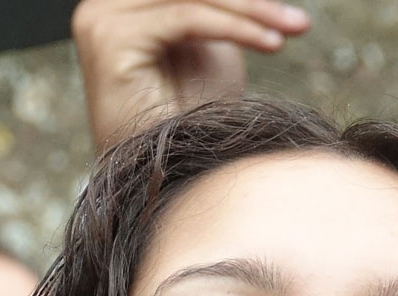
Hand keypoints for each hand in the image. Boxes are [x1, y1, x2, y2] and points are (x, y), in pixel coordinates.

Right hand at [71, 0, 309, 152]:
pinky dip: (236, 27)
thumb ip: (220, 5)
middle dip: (249, 1)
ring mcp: (99, 21)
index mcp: (119, 5)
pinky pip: (186, 16)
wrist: (166, 177)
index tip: (287, 14)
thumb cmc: (189, 118)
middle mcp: (99, 7)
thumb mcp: (210, 41)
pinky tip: (271, 43)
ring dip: (250, 11)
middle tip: (298, 22)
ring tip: (291, 30)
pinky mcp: (110, 39)